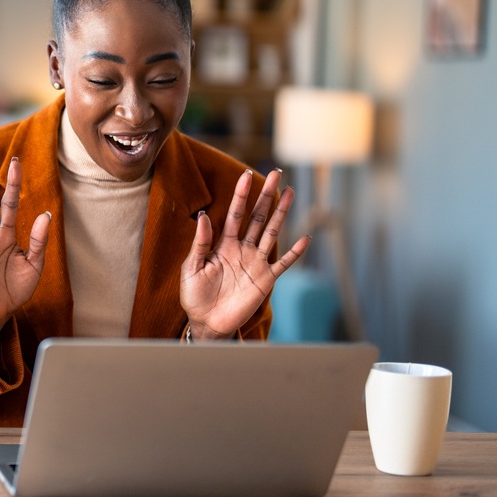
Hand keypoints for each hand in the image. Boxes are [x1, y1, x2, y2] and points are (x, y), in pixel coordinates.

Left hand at [179, 169, 309, 339]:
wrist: (206, 323)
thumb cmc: (195, 296)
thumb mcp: (192, 268)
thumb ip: (200, 243)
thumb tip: (203, 215)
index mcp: (224, 244)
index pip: (235, 214)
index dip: (241, 195)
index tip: (246, 174)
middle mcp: (243, 249)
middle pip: (257, 217)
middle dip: (266, 196)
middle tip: (276, 174)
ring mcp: (256, 263)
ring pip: (271, 233)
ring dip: (281, 214)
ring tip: (290, 193)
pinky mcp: (265, 280)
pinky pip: (283, 264)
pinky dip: (294, 253)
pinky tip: (304, 239)